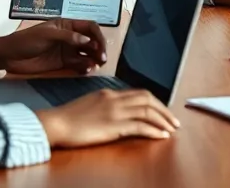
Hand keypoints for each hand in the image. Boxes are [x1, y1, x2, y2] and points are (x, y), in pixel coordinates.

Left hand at [0, 19, 106, 77]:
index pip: (89, 27)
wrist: (9, 56)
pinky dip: (85, 67)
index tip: (101, 47)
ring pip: (87, 54)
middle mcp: (70, 37)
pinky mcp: (63, 63)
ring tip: (96, 66)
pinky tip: (86, 70)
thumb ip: (68, 37)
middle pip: (91, 41)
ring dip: (94, 59)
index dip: (98, 35)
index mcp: (67, 25)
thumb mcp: (47, 35)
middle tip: (103, 59)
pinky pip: (78, 65)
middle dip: (99, 49)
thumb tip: (88, 41)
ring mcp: (67, 50)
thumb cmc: (26, 40)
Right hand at [37, 88, 179, 147]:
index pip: (138, 93)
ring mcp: (115, 112)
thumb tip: (116, 113)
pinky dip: (154, 131)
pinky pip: (140, 126)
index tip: (162, 110)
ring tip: (172, 129)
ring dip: (163, 120)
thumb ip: (104, 106)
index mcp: (108, 93)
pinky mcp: (113, 126)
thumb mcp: (88, 105)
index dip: (154, 102)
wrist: (55, 124)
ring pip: (148, 111)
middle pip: (148, 99)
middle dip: (164, 109)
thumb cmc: (66, 119)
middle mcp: (114, 99)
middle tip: (174, 120)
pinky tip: (161, 136)